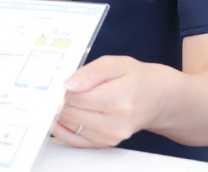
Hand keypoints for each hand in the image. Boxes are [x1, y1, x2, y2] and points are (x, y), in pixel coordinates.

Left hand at [52, 55, 166, 148]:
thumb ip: (90, 72)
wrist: (157, 98)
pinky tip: (60, 117)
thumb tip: (68, 84)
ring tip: (58, 100)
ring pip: (71, 126)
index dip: (60, 89)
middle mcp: (117, 122)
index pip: (76, 97)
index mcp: (119, 98)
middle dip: (57, 101)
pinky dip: (64, 128)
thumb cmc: (136, 78)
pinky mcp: (107, 143)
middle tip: (50, 91)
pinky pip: (76, 140)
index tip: (53, 83)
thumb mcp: (115, 64)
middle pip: (71, 112)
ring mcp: (112, 136)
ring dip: (60, 113)